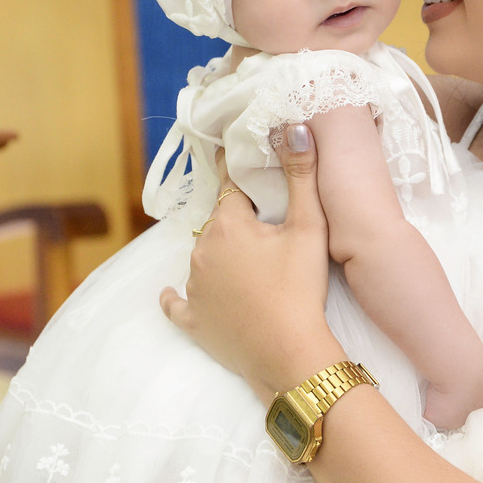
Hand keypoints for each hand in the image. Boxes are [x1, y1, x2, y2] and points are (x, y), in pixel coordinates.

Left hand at [160, 128, 338, 396]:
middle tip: (268, 232)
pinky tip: (173, 296)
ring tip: (252, 267)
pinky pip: (178, 303)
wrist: (289, 356)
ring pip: (204, 259)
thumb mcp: (309, 227)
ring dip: (221, 258)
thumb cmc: (301, 290)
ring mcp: (193, 287)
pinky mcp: (193, 321)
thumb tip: (291, 126)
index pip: (232, 188)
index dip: (244, 179)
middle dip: (239, 223)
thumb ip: (301, 174)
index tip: (244, 164)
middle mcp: (201, 251)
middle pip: (219, 225)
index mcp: (228, 225)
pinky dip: (178, 297)